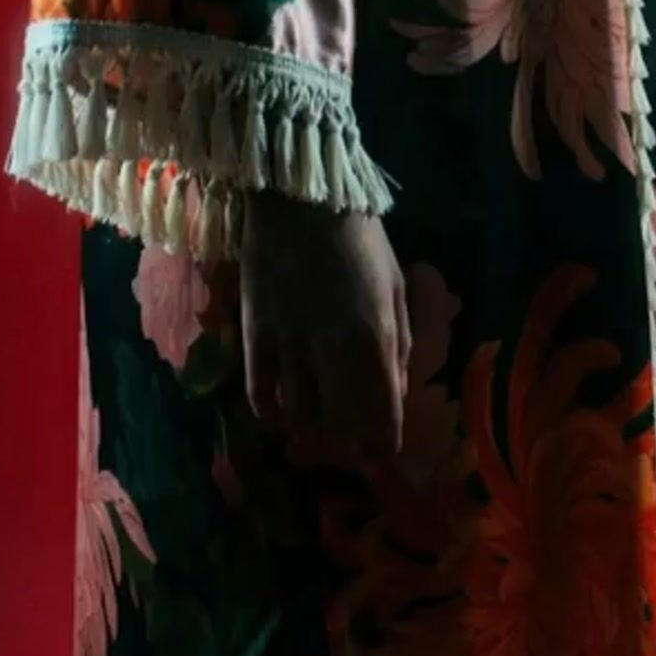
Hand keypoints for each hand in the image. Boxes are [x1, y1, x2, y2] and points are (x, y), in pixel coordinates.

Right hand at [239, 194, 410, 469]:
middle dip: (350, 443)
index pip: (384, 412)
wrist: (301, 197)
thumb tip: (398, 388)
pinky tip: (278, 413)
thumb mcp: (396, 285)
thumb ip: (400, 341)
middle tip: (351, 446)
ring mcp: (291, 345)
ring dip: (312, 428)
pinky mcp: (254, 335)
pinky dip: (270, 412)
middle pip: (343, 423)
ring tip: (317, 428)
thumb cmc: (359, 236)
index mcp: (377, 337)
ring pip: (302, 414)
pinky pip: (260, 393)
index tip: (385, 459)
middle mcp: (335, 351)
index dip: (385, 444)